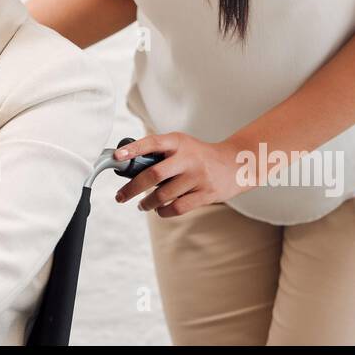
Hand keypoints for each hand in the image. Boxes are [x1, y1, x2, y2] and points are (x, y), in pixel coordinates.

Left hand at [113, 133, 255, 216]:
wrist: (237, 163)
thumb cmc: (200, 155)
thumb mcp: (182, 145)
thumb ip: (161, 154)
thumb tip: (129, 168)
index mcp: (179, 142)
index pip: (152, 142)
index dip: (133, 149)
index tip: (117, 157)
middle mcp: (188, 158)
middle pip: (154, 174)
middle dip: (132, 188)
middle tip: (120, 196)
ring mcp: (197, 177)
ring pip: (164, 194)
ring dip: (147, 203)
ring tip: (141, 205)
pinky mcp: (206, 194)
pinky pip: (178, 207)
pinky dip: (164, 212)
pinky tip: (159, 210)